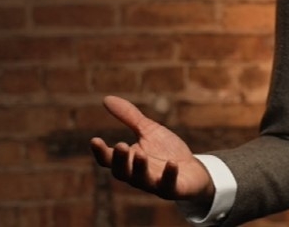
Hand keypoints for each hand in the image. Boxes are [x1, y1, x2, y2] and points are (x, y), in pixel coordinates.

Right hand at [90, 95, 214, 202]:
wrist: (193, 170)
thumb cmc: (166, 150)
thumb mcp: (148, 130)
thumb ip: (129, 117)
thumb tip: (106, 99)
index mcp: (128, 161)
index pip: (109, 159)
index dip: (100, 152)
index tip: (95, 140)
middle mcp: (137, 175)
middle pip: (122, 172)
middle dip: (120, 160)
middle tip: (121, 145)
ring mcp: (154, 183)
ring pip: (142, 180)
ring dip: (139, 168)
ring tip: (139, 154)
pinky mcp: (173, 189)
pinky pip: (168, 185)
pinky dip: (169, 175)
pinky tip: (171, 164)